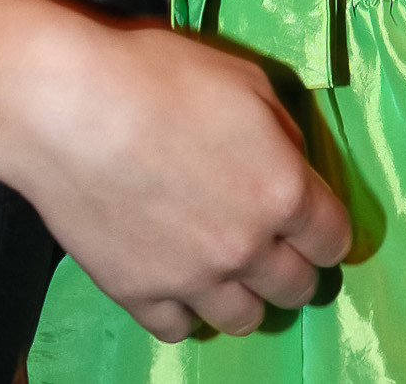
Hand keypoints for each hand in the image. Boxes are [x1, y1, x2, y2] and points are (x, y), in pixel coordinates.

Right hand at [0, 14, 350, 340]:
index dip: (330, 233)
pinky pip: (179, 329)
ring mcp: (192, 278)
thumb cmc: (161, 76)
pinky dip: (186, 310)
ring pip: (243, 319)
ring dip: (246, 296)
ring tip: (230, 271)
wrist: (72, 108)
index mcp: (282, 189)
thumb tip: (289, 159)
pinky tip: (179, 282)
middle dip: (295, 268)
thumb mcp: (245, 80)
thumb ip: (281, 129)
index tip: (319, 229)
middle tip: (279, 250)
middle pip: (295, 287)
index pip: (333, 238)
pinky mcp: (139, 295)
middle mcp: (246, 245)